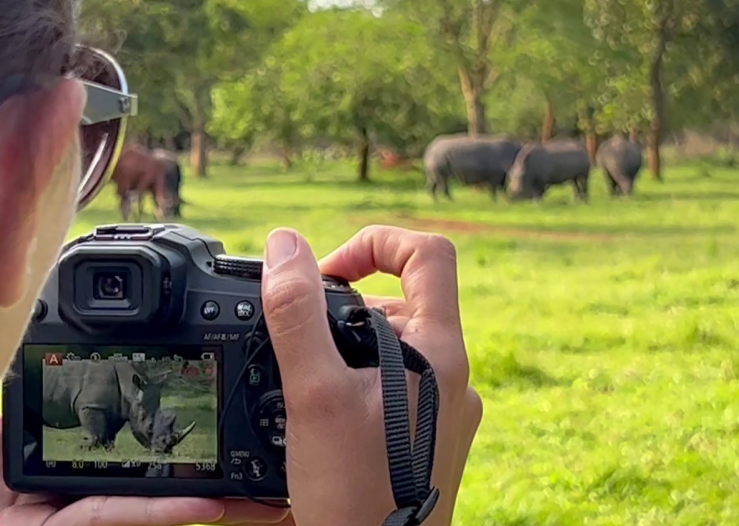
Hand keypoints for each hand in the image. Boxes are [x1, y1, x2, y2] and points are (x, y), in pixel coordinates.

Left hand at [0, 410, 289, 525]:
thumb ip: (3, 393)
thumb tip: (20, 340)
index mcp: (51, 469)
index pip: (114, 439)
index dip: (155, 420)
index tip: (196, 392)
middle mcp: (67, 495)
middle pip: (140, 475)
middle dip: (190, 462)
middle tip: (237, 435)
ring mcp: (67, 516)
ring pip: (140, 499)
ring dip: (192, 489)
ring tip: (239, 471)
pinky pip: (115, 516)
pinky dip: (160, 509)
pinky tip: (200, 500)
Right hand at [259, 225, 482, 525]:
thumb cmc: (355, 495)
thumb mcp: (313, 394)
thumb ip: (298, 315)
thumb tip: (285, 245)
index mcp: (439, 351)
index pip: (428, 253)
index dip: (375, 244)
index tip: (328, 274)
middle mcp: (453, 377)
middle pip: (404, 302)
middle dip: (345, 310)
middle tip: (301, 346)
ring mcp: (446, 412)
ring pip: (395, 349)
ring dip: (347, 353)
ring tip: (309, 391)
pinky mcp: (432, 442)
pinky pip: (396, 390)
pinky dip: (357, 389)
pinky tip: (324, 421)